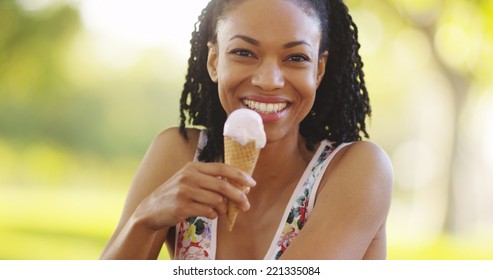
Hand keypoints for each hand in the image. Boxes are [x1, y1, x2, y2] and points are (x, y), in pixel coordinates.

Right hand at [133, 161, 255, 229]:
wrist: (151, 210)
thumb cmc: (176, 194)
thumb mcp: (189, 180)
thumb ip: (210, 180)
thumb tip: (238, 187)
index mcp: (193, 167)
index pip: (222, 168)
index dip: (239, 175)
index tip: (252, 183)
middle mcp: (189, 176)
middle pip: (223, 185)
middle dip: (238, 196)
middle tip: (247, 205)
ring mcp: (184, 191)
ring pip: (217, 200)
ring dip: (223, 209)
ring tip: (221, 211)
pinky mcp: (182, 207)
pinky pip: (207, 211)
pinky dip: (213, 215)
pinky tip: (209, 214)